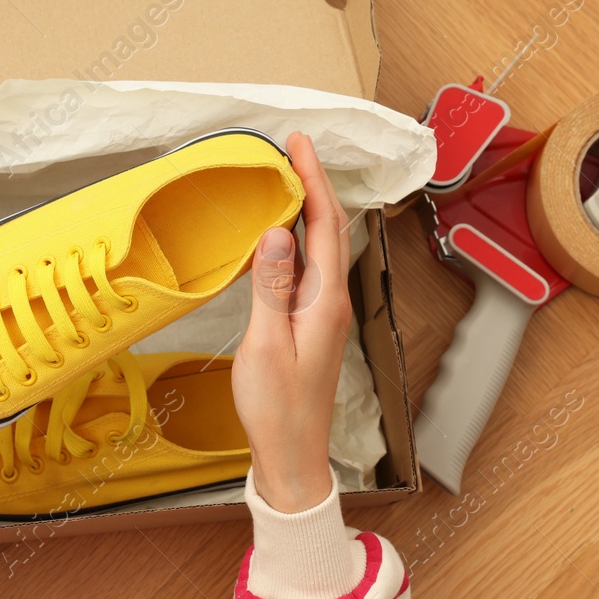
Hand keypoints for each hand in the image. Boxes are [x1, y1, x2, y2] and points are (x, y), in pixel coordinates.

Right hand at [232, 132, 352, 512]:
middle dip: (313, 183)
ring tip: (285, 177)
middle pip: (328, 229)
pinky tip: (279, 234)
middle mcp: (332, 301)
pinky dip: (297, 238)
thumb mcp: (266, 345)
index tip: (298, 143)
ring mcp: (324, 313)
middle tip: (289, 148)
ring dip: (306, 208)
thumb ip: (271, 287)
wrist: (292, 455)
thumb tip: (276, 233)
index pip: (323, 225)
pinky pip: (309, 267)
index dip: (312, 179)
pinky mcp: (311, 323)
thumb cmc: (277, 408)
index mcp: (325, 301)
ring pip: (320, 246)